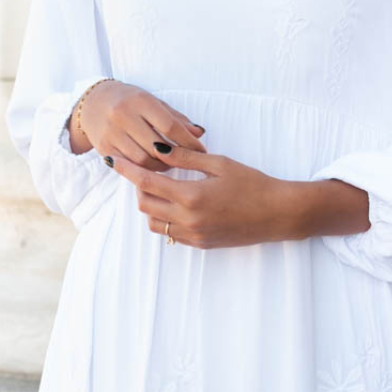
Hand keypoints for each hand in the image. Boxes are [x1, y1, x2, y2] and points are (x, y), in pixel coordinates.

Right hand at [70, 80, 203, 166]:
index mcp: (140, 100)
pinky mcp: (104, 148)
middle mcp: (123, 115)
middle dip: (176, 157)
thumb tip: (199, 134)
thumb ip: (176, 118)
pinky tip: (152, 166)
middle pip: (157, 147)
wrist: (93, 102)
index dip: (189, 142)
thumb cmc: (130, 101)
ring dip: (161, 166)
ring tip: (169, 164)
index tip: (201, 151)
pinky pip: (129, 166)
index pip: (170, 126)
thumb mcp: (153, 103)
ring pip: (143, 160)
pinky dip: (144, 169)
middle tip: (186, 161)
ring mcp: (111, 133)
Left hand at [108, 142, 319, 248]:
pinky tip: (178, 205)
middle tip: (147, 171)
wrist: (278, 214)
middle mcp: (188, 220)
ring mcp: (194, 235)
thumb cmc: (253, 183)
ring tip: (165, 189)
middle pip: (145, 205)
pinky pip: (171, 234)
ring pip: (155, 223)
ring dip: (152, 205)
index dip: (126, 170)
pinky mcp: (201, 244)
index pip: (146, 183)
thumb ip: (184, 157)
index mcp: (191, 196)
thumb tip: (156, 147)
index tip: (114, 160)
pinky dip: (166, 219)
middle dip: (140, 188)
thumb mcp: (219, 164)